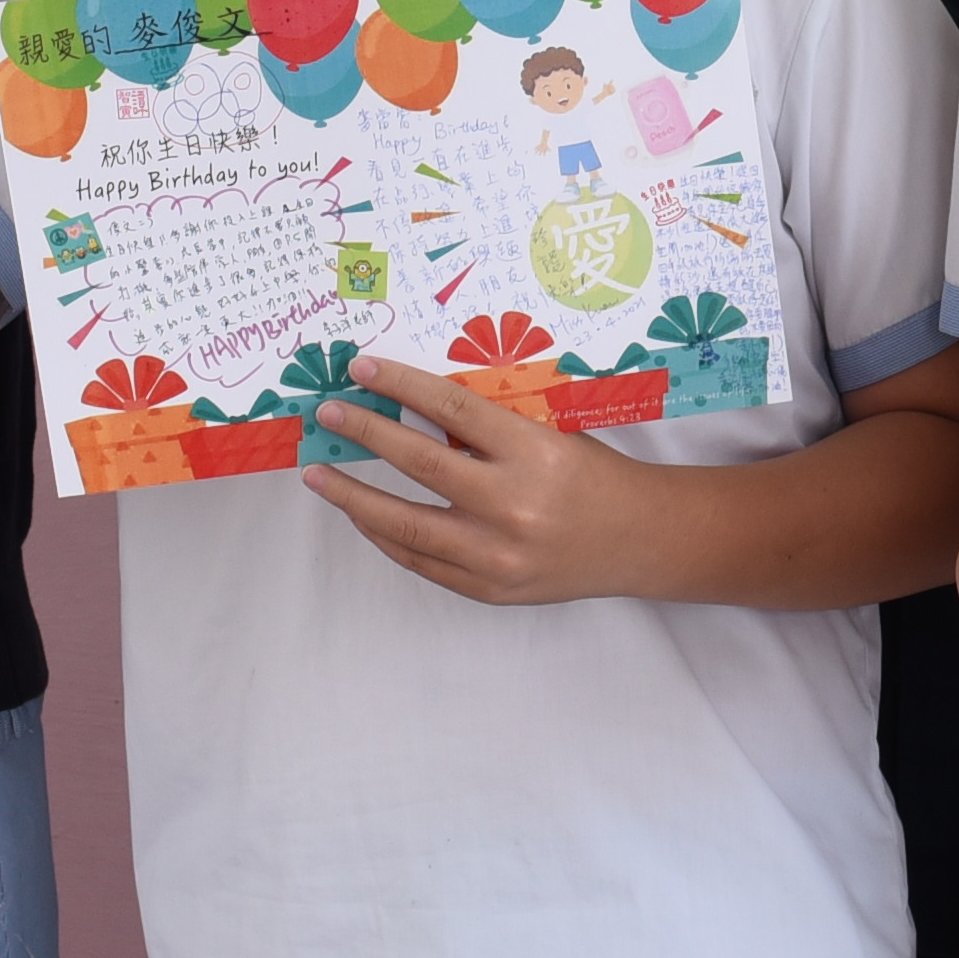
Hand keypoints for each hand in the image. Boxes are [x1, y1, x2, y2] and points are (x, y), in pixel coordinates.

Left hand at [298, 358, 671, 603]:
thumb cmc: (593, 476)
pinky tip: (363, 515)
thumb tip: (409, 410)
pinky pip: (419, 560)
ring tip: (321, 475)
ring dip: (354, 495)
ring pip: (404, 523)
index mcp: (534, 452)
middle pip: (419, 463)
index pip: (451, 408)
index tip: (362, 369)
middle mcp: (513, 504)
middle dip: (365, 433)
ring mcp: (497, 554)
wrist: (637, 540)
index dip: (400, 385)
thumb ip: (487, 430)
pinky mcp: (488, 588)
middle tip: (329, 414)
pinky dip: (384, 535)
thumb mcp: (549, 434)